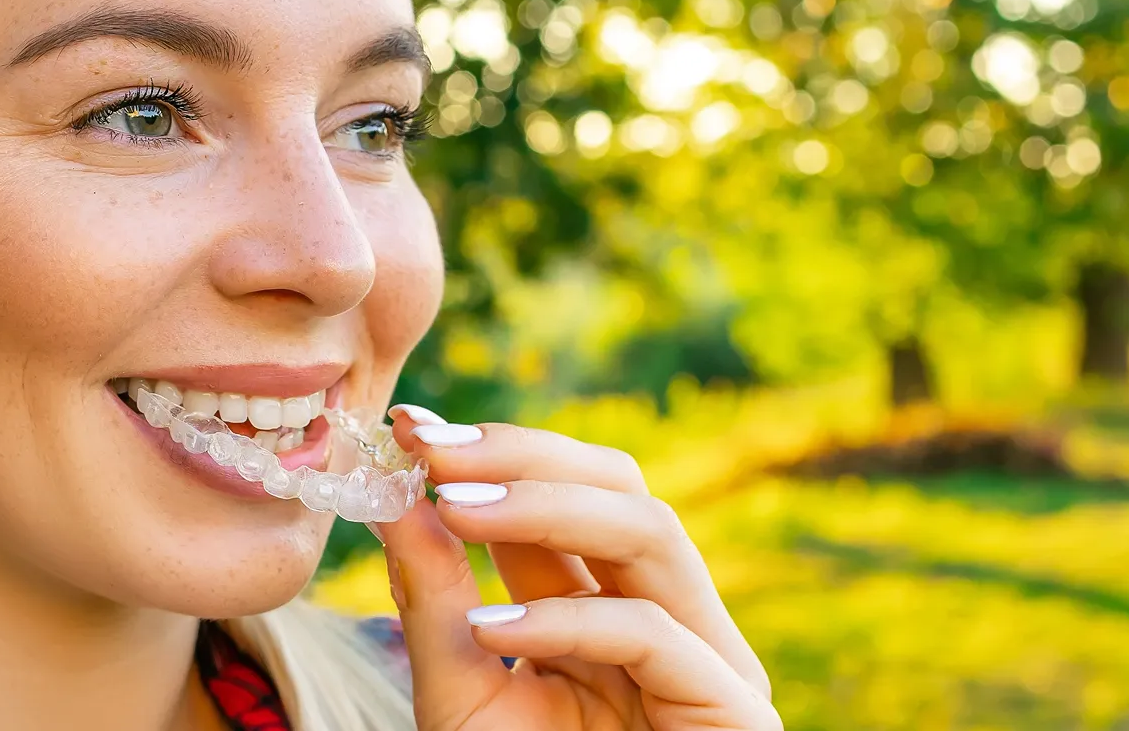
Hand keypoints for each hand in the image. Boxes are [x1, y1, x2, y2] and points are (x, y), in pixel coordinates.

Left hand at [376, 406, 778, 729]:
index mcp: (610, 603)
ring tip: (455, 503)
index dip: (495, 450)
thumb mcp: (461, 693)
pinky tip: (497, 620)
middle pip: (624, 486)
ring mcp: (709, 658)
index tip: (409, 426)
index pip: (568, 493)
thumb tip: (396, 495)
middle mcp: (669, 616)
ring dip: (547, 505)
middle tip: (434, 448)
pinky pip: (652, 635)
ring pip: (652, 532)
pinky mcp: (732, 710)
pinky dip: (570, 618)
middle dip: (526, 455)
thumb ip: (435, 598)